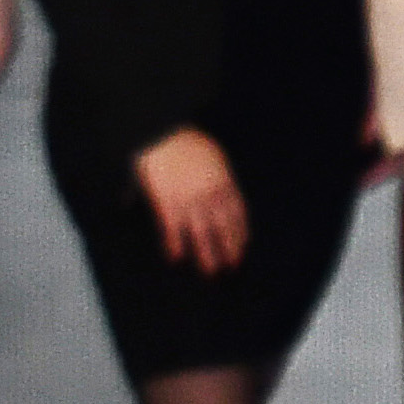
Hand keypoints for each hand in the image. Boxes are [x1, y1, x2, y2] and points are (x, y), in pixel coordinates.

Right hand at [135, 129, 251, 271]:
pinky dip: (173, 243)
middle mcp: (208, 192)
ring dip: (206, 253)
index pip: (237, 210)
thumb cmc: (184, 140)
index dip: (240, 230)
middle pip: (222, 226)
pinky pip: (171, 228)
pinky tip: (175, 258)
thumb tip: (223, 191)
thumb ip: (217, 175)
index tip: (243, 245)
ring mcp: (187, 198)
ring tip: (210, 271)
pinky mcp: (166, 201)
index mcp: (222, 179)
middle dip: (228, 248)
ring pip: (200, 232)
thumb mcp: (212, 154)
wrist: (160, 132)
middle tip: (232, 266)